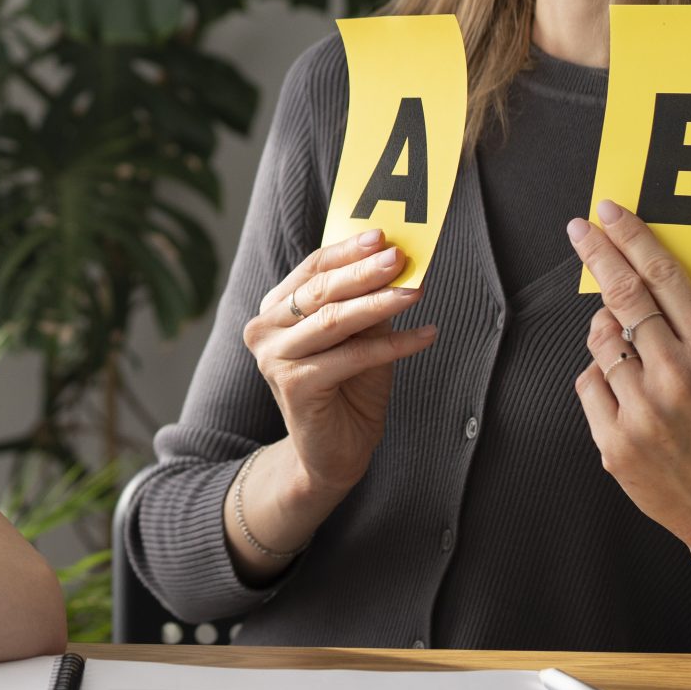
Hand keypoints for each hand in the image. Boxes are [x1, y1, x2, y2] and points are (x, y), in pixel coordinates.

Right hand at [244, 229, 437, 494]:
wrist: (334, 453)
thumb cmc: (348, 390)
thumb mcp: (360, 338)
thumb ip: (366, 305)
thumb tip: (396, 266)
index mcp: (275, 310)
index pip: (311, 269)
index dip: (347, 251)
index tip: (382, 236)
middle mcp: (265, 330)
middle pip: (320, 290)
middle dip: (364, 271)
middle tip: (400, 257)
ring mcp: (274, 358)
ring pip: (333, 320)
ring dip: (379, 303)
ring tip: (415, 293)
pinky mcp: (294, 384)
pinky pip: (351, 356)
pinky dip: (392, 345)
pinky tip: (425, 335)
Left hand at [568, 201, 690, 548]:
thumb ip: (675, 329)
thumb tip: (614, 298)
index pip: (664, 276)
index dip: (632, 237)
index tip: (608, 212)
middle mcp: (678, 375)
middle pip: (623, 295)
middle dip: (598, 254)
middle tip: (579, 228)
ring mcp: (644, 410)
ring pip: (599, 341)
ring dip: (606, 337)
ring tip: (633, 361)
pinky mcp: (616, 443)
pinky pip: (587, 385)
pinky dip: (600, 383)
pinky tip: (627, 402)